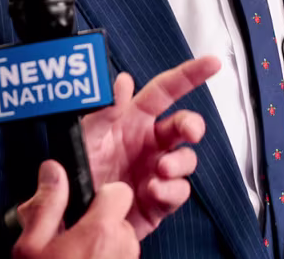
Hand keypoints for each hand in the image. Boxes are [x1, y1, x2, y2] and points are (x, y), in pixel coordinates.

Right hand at [13, 160, 138, 258]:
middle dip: (98, 222)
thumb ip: (46, 204)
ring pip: (121, 239)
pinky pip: (121, 256)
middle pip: (119, 215)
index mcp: (101, 231)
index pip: (120, 192)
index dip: (101, 195)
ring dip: (101, 244)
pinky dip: (106, 258)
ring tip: (74, 257)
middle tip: (71, 239)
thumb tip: (52, 171)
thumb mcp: (30, 247)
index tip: (85, 206)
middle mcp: (124, 246)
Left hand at [82, 55, 220, 238]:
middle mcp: (149, 143)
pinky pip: (178, 191)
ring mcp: (157, 171)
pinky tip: (153, 191)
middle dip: (192, 125)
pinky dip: (170, 190)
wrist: (71, 218)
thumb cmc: (75, 173)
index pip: (165, 90)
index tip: (212, 63)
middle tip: (188, 131)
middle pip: (184, 125)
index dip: (189, 75)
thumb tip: (123, 81)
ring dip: (179, 162)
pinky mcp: (159, 200)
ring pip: (187, 159)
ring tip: (160, 170)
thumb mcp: (85, 137)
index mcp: (133, 120)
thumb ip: (105, 110)